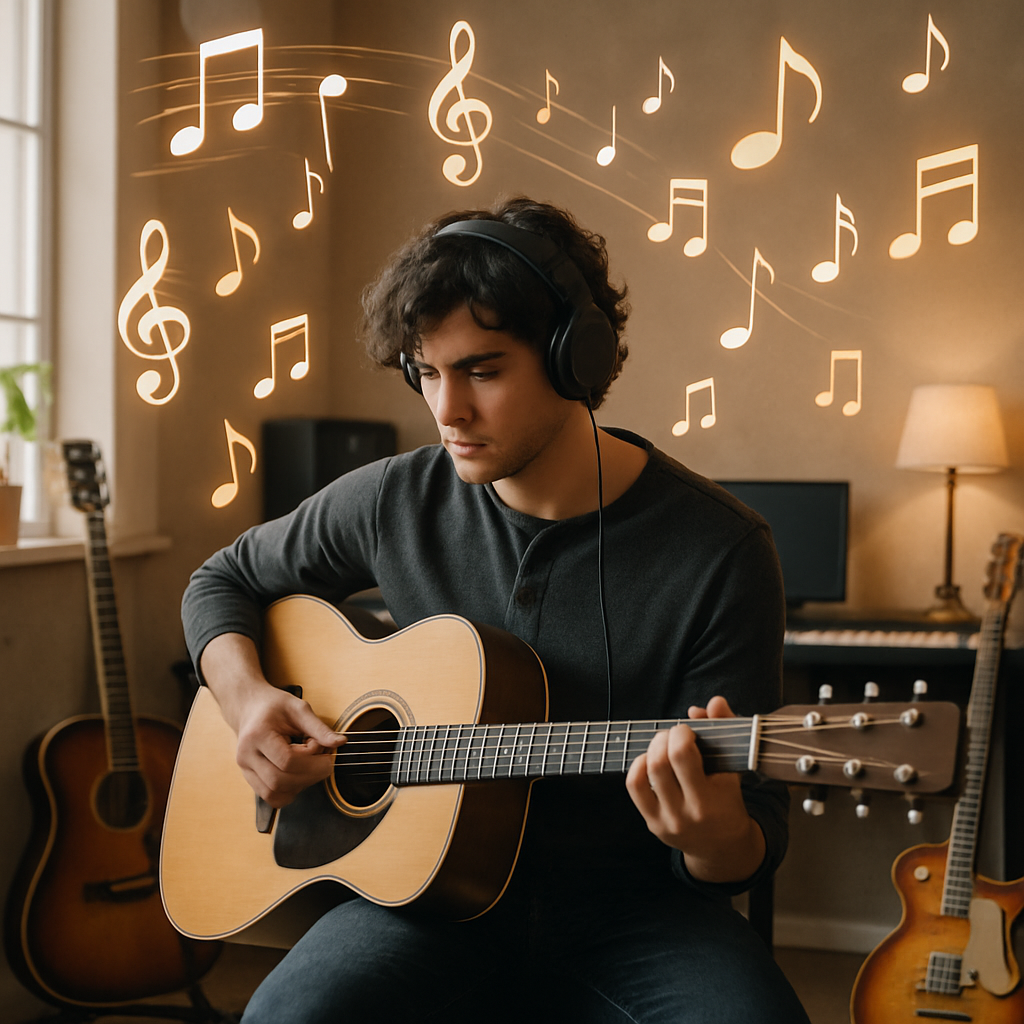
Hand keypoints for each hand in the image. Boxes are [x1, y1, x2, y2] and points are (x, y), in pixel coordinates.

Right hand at [201, 632, 344, 806]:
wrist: (250, 707)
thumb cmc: (274, 706)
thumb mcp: (299, 709)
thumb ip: (319, 728)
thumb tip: (340, 743)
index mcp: (257, 735)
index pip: (287, 761)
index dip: (312, 762)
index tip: (325, 752)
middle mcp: (246, 756)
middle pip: (280, 781)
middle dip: (309, 775)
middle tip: (322, 760)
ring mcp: (245, 770)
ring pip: (275, 794)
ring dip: (300, 784)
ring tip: (308, 764)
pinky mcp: (250, 778)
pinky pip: (271, 797)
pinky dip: (290, 791)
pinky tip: (298, 773)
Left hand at [625, 695, 764, 882]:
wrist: (722, 847)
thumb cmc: (728, 801)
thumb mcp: (732, 769)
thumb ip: (724, 732)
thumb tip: (713, 703)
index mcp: (713, 799)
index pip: (684, 756)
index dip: (681, 734)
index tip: (688, 731)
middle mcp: (688, 812)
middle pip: (661, 762)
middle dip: (666, 737)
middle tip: (676, 734)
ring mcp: (668, 820)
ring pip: (647, 772)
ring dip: (653, 748)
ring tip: (664, 744)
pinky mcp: (653, 823)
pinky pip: (635, 786)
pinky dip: (639, 765)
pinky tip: (650, 759)